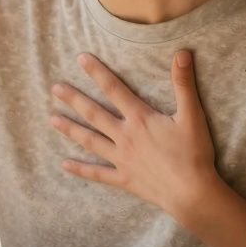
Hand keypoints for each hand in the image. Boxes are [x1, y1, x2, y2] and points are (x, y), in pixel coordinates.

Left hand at [49, 51, 220, 218]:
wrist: (191, 193)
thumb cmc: (193, 154)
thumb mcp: (192, 115)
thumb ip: (183, 83)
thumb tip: (182, 52)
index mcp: (140, 119)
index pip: (114, 90)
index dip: (97, 72)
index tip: (80, 58)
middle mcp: (125, 137)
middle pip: (94, 114)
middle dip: (74, 99)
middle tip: (54, 89)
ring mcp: (121, 159)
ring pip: (90, 141)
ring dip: (70, 129)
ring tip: (51, 120)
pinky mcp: (124, 179)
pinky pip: (97, 173)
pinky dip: (80, 169)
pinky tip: (64, 164)